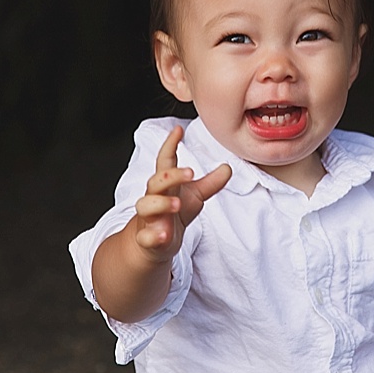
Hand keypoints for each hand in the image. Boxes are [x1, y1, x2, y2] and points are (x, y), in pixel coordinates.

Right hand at [131, 125, 232, 259]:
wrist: (155, 242)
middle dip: (171, 175)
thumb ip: (211, 183)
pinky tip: (164, 235)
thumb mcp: (195, 197)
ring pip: (145, 206)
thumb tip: (228, 168)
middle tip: (191, 173)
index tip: (178, 130)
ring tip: (177, 204)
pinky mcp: (147, 238)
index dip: (170, 145)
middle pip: (156, 181)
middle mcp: (154, 198)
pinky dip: (153, 236)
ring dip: (160, 204)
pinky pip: (146, 237)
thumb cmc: (173, 213)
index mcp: (166, 185)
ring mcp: (149, 218)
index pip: (165, 161)